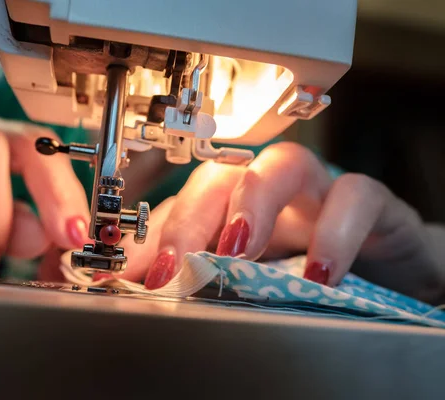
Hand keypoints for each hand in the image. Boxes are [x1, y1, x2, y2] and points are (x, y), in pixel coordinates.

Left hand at [119, 142, 444, 303]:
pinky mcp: (371, 202)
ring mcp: (319, 189)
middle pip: (223, 174)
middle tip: (175, 264)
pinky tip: (319, 271)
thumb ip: (201, 276)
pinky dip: (334, 231)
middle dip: (193, 215)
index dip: (154, 236)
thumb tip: (141, 283)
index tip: (128, 272)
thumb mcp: (249, 278)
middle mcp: (271, 190)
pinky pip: (354, 197)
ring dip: (254, 202)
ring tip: (237, 250)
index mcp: (235, 208)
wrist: (388, 271)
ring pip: (282, 165)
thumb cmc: (311, 270)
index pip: (185, 206)